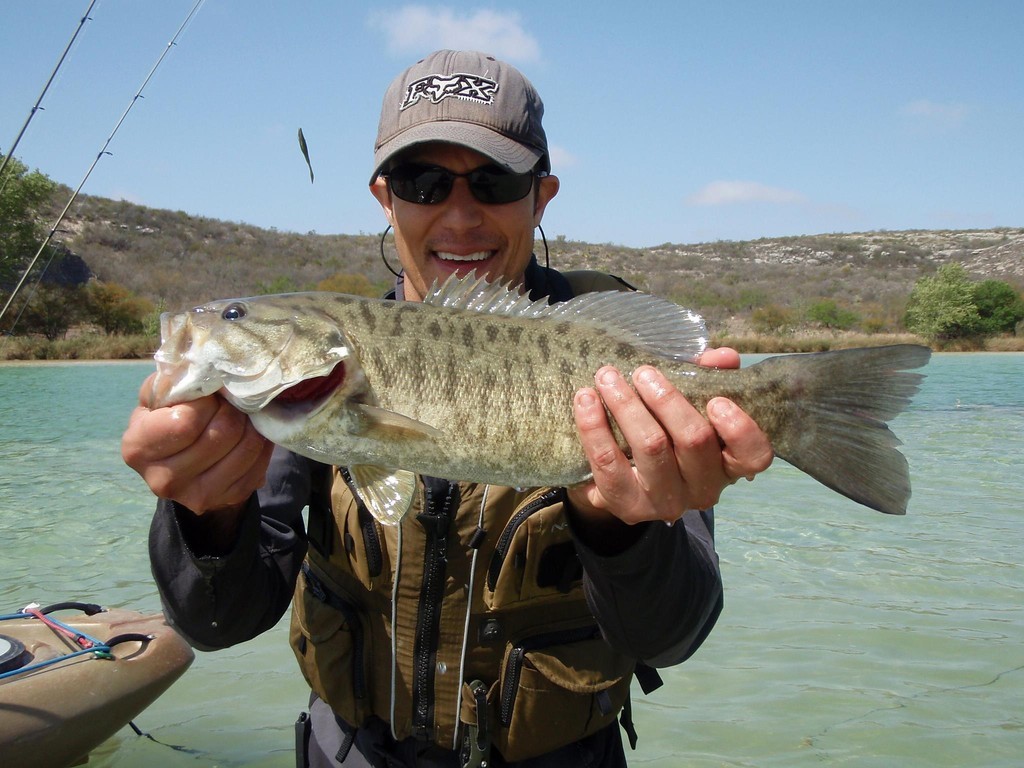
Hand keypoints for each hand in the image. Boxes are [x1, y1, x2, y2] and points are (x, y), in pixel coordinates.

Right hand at [122, 373, 273, 543]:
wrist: (179, 462)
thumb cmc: (166, 417)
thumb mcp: (158, 395)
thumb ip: (174, 380)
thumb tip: (206, 366)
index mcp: (138, 448)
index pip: (186, 422)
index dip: (206, 402)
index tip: (207, 395)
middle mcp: (163, 479)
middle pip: (223, 433)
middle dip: (232, 409)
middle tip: (229, 402)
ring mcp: (198, 495)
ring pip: (247, 447)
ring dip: (250, 423)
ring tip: (241, 414)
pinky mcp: (229, 498)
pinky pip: (260, 462)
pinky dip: (261, 441)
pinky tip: (249, 432)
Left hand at [566, 349, 772, 539]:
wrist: (619, 478)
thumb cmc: (664, 430)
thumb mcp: (689, 404)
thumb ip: (709, 379)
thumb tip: (722, 356)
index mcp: (728, 463)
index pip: (754, 456)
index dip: (739, 429)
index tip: (716, 400)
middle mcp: (704, 489)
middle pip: (694, 440)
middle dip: (666, 398)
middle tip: (643, 371)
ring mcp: (666, 502)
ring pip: (651, 447)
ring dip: (627, 405)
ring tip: (608, 377)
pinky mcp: (628, 507)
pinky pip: (608, 464)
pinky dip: (594, 427)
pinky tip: (585, 400)